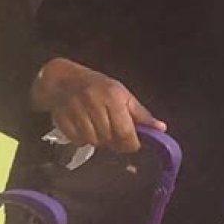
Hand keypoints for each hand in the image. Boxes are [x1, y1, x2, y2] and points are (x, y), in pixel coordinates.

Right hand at [30, 58, 166, 152]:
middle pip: (109, 139)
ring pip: (93, 142)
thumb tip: (161, 128)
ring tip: (97, 125)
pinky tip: (83, 125)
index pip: (125, 132)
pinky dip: (82, 138)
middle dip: (114, 142)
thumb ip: (141, 114)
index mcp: (113, 96)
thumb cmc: (98, 86)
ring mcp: (76, 111)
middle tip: (113, 132)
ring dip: (98, 139)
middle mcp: (94, 102)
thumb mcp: (122, 95)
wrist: (64, 79)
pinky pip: (77, 140)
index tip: (133, 144)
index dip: (131, 144)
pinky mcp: (62, 119)